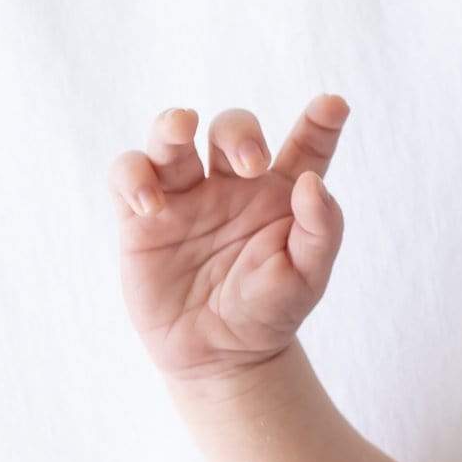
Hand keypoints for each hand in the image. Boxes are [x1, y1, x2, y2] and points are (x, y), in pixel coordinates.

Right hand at [107, 95, 351, 384]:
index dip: (321, 121)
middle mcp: (233, 185)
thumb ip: (321, 228)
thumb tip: (312, 180)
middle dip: (239, 132)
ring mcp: (185, 196)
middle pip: (232, 128)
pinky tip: (153, 205)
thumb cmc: (270, 311)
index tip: (334, 105)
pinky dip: (134, 177)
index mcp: (281, 194)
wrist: (221, 356)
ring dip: (172, 123)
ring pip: (170, 135)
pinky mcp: (141, 217)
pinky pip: (128, 174)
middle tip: (251, 164)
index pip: (305, 145)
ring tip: (182, 131)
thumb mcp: (308, 276)